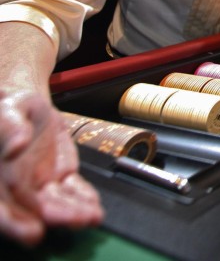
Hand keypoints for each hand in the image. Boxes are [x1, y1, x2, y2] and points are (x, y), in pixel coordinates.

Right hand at [0, 91, 102, 245]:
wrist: (26, 105)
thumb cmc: (10, 108)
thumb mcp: (9, 110)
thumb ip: (10, 127)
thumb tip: (16, 145)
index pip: (1, 206)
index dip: (13, 222)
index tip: (33, 230)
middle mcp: (15, 186)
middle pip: (32, 209)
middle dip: (55, 217)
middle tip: (76, 220)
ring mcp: (38, 183)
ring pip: (55, 202)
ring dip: (74, 211)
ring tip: (93, 215)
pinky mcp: (59, 175)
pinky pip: (72, 189)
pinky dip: (84, 197)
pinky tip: (94, 206)